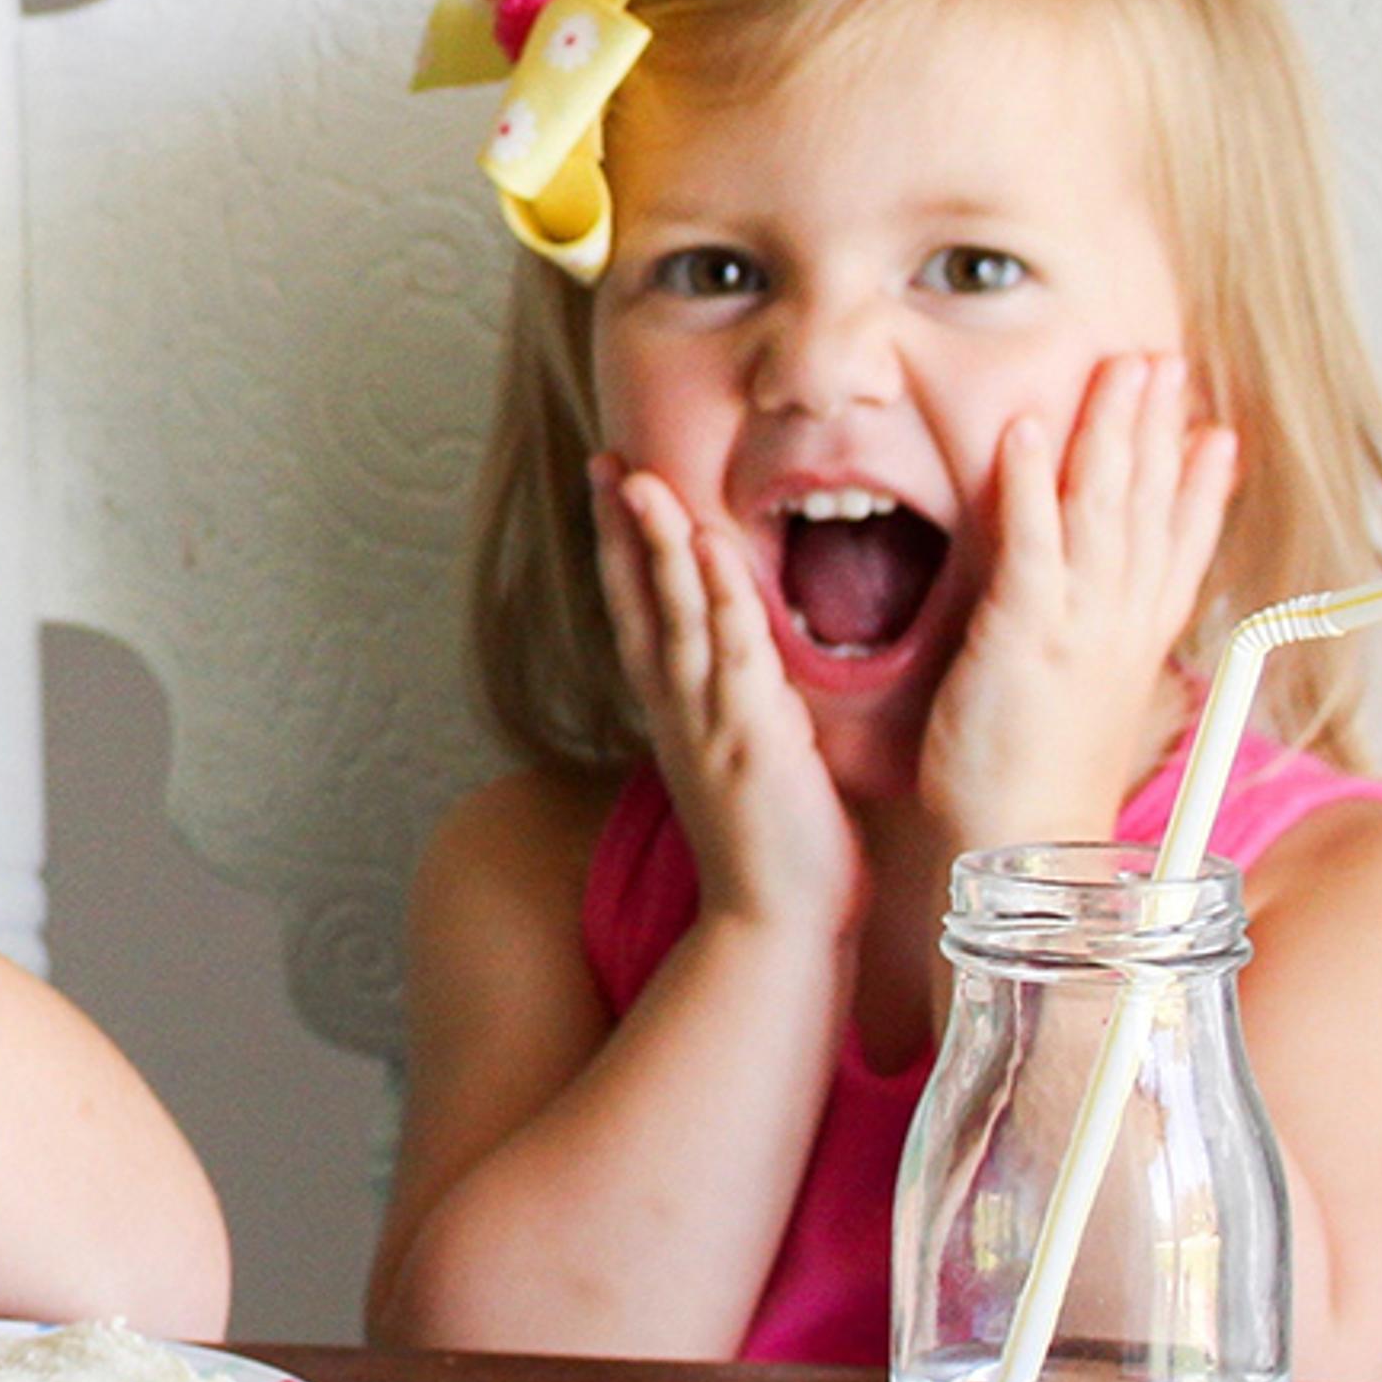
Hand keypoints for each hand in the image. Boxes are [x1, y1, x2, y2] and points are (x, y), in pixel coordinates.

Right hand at [592, 453, 860, 946]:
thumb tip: (742, 667)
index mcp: (677, 710)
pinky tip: (709, 550)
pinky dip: (715, 600)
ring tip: (637, 479)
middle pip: (637, 599)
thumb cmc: (774, 847)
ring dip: (654, 545)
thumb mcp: (743, 760)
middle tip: (605, 458)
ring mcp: (709, 721)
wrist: (776, 923)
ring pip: (672, 616)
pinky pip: (731, 655)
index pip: (637, 611)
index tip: (611, 483)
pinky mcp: (751, 738)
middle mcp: (678, 707)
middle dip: (619, 527)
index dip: (621, 546)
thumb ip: (737, 705)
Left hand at [922, 352, 1236, 851]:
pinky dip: (1033, 482)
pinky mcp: (1022, 631)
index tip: (1216, 431)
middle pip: (1151, 507)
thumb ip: (1101, 650)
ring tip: (1123, 370)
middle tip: (1166, 363)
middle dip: (1159, 429)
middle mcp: (1120, 623)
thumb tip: (1115, 621)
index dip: (1200, 487)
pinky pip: (1031, 542)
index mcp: (1137, 641)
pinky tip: (1030, 429)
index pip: (1180, 547)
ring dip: (1112, 431)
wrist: (1020, 846)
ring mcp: (1076, 623)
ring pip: (1104, 507)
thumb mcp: (1087, 705)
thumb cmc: (1036, 783)